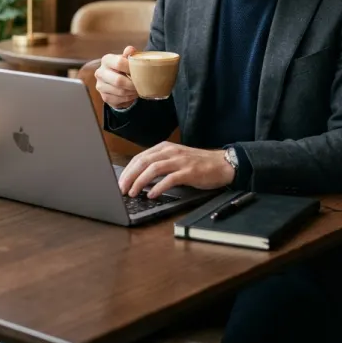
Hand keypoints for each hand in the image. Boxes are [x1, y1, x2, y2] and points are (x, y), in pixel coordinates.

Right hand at [90, 45, 138, 109]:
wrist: (117, 82)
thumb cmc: (124, 68)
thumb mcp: (127, 59)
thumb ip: (129, 54)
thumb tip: (130, 50)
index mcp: (106, 60)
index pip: (119, 63)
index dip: (131, 68)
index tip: (140, 71)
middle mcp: (100, 72)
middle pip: (118, 80)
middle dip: (132, 84)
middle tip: (140, 84)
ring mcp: (100, 86)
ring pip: (120, 91)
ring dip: (131, 92)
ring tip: (138, 89)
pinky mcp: (104, 97)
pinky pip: (119, 99)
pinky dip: (128, 98)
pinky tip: (132, 94)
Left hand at [118, 141, 235, 198]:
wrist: (221, 164)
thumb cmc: (198, 164)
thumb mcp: (176, 159)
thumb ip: (160, 164)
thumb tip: (140, 178)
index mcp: (165, 147)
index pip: (140, 157)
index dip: (128, 170)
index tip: (120, 182)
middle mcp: (171, 151)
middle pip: (143, 161)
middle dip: (129, 176)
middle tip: (121, 189)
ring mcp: (180, 161)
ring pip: (153, 168)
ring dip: (140, 182)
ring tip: (133, 193)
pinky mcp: (189, 171)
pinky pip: (170, 179)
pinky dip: (158, 187)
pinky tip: (152, 195)